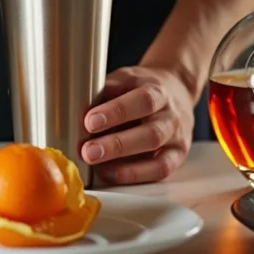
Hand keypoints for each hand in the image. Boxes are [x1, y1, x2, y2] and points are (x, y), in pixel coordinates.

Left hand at [80, 67, 195, 184]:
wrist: (177, 91)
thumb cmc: (142, 87)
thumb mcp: (126, 79)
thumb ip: (106, 90)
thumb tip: (76, 105)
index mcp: (158, 91)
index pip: (142, 101)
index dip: (117, 112)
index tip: (90, 121)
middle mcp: (171, 116)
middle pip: (150, 133)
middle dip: (117, 145)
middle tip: (88, 151)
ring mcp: (176, 138)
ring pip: (155, 155)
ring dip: (122, 163)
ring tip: (93, 163)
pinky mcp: (177, 157)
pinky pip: (158, 170)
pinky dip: (132, 174)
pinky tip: (109, 172)